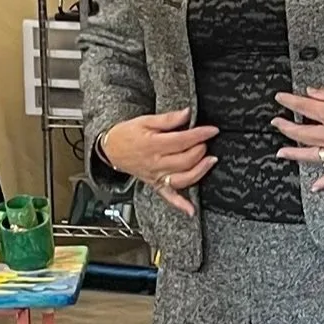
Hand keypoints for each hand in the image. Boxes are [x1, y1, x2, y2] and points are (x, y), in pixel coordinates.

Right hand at [100, 107, 218, 213]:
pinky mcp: (155, 185)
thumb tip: (187, 114)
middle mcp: (155, 163)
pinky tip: (191, 210)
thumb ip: (168, 119)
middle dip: (200, 150)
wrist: (111, 149)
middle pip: (184, 160)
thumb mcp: (145, 120)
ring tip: (210, 161)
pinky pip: (169, 197)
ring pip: (182, 179)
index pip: (182, 140)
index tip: (212, 130)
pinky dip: (180, 205)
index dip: (200, 135)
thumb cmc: (127, 134)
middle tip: (205, 142)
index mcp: (152, 145)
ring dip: (199, 171)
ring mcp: (156, 176)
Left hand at [273, 86, 323, 190]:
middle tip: (275, 123)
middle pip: (303, 132)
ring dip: (294, 154)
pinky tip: (314, 187)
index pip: (304, 107)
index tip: (280, 98)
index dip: (289, 102)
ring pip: (313, 155)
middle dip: (285, 127)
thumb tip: (311, 92)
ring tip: (281, 153)